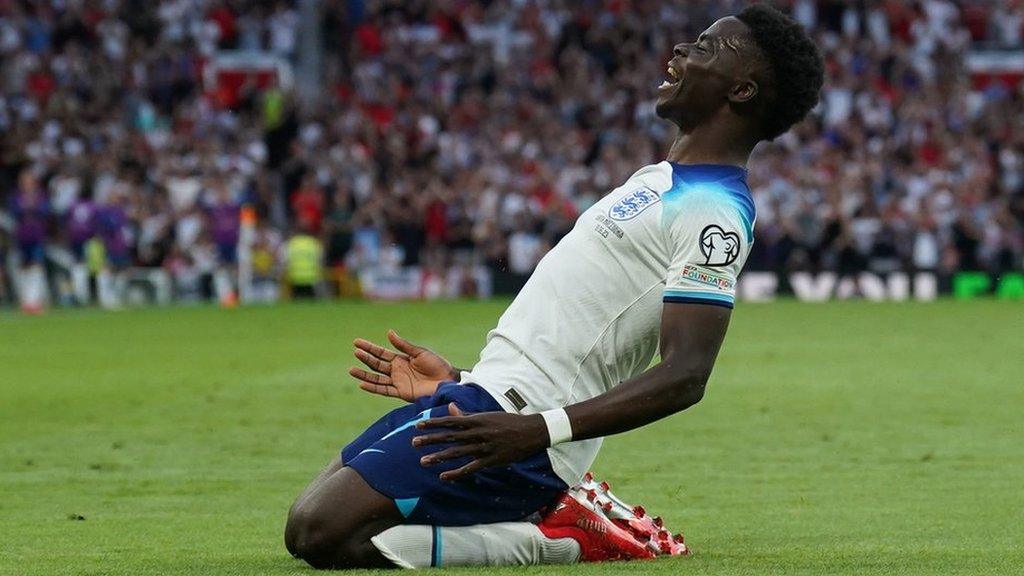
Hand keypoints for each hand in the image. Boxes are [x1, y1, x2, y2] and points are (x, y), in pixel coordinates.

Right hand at [349, 330, 453, 401]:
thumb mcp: (419, 352)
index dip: (369, 347)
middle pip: (377, 364)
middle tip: (355, 352)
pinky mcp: (401, 392)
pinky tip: (362, 384)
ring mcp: (398, 382)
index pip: (381, 353)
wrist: (448, 380)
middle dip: (366, 358)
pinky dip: (373, 388)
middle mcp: (397, 370)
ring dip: (364, 374)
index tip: (356, 342)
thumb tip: (389, 332)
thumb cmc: (437, 364)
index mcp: (401, 359)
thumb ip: (403, 345)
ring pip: (377, 378)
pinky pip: (384, 390)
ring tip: (351, 370)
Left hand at [412, 403, 548, 480]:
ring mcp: (484, 447)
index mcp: (477, 420)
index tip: (418, 425)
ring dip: (439, 456)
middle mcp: (478, 432)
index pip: (451, 421)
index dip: (434, 423)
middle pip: (450, 436)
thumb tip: (451, 408)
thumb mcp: (487, 416)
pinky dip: (457, 472)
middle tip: (414, 442)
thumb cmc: (508, 422)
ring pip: (457, 452)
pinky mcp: (491, 460)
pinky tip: (444, 476)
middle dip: (431, 439)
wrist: (531, 431)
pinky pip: (471, 467)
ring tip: (423, 460)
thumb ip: (467, 415)